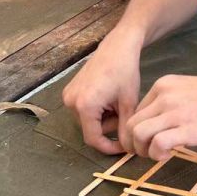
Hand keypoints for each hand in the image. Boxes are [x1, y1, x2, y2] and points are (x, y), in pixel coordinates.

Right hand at [62, 31, 140, 154]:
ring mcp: (68, 95)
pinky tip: (108, 96)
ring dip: (103, 118)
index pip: (93, 139)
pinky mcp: (69, 90)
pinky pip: (84, 109)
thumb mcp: (128, 103)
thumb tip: (127, 148)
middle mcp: (71, 102)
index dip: (109, 147)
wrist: (117, 47)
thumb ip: (125, 128)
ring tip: (117, 101)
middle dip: (109, 126)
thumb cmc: (125, 72)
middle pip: (90, 129)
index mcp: (85, 106)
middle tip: (123, 112)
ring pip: (87, 120)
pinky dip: (97, 109)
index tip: (123, 147)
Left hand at [124, 70, 196, 159]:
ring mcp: (174, 112)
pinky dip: (157, 154)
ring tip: (155, 155)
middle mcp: (163, 97)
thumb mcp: (186, 90)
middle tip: (145, 153)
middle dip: (132, 144)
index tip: (146, 141)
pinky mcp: (187, 129)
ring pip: (138, 134)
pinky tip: (168, 155)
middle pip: (130, 125)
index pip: (134, 112)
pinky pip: (157, 144)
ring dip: (142, 151)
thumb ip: (168, 103)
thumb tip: (156, 125)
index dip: (135, 131)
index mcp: (162, 86)